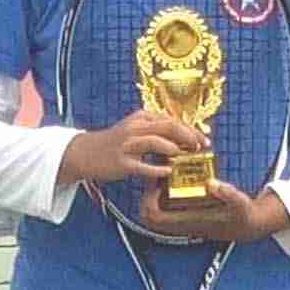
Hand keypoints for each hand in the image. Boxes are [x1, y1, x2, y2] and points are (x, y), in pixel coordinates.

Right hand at [58, 111, 202, 188]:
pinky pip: (142, 166)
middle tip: (199, 147)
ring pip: (155, 142)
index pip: (172, 120)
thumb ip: (157, 131)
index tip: (203, 140)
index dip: (191, 130)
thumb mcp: (136, 129)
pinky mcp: (121, 163)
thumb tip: (184, 138)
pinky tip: (168, 172)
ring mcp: (127, 145)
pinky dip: (157, 169)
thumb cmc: (116, 142)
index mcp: (141, 118)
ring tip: (184, 156)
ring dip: (173, 149)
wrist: (85, 153)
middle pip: (167, 127)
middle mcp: (135, 128)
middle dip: (188, 137)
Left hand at [137, 179, 287, 246]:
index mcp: (188, 221)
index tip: (158, 182)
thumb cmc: (242, 215)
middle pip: (147, 216)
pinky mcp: (186, 217)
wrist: (248, 226)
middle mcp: (180, 224)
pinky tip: (175, 181)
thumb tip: (212, 183)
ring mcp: (181, 222)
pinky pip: (165, 210)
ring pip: (154, 213)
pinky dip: (163, 197)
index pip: (154, 216)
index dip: (149, 198)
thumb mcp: (239, 202)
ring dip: (154, 195)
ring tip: (165, 177)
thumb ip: (227, 193)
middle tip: (157, 177)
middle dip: (146, 195)